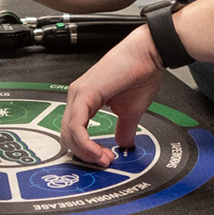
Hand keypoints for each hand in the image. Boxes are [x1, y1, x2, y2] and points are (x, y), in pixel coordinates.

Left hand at [60, 27, 164, 166]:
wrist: (147, 54)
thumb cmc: (140, 74)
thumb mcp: (130, 111)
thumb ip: (123, 129)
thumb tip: (123, 145)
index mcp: (85, 99)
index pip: (73, 132)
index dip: (87, 151)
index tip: (106, 157)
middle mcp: (77, 95)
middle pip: (67, 136)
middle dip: (85, 155)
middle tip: (105, 160)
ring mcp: (78, 93)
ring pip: (68, 133)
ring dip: (85, 152)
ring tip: (104, 157)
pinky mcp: (84, 93)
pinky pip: (75, 126)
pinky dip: (85, 144)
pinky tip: (98, 151)